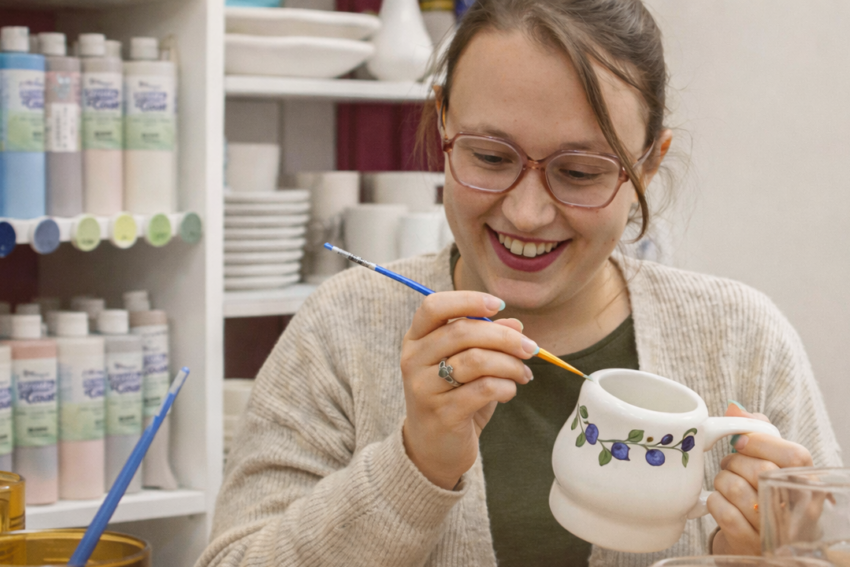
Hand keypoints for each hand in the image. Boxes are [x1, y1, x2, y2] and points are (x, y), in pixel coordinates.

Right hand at [400, 291, 537, 489]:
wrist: (434, 448)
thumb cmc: (453, 397)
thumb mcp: (468, 364)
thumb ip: (487, 339)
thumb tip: (516, 324)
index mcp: (416, 339)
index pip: (434, 306)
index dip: (468, 300)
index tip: (499, 305)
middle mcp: (413, 360)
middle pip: (462, 332)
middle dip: (505, 337)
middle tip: (531, 347)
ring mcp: (424, 388)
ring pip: (476, 360)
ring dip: (510, 364)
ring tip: (523, 374)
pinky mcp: (442, 414)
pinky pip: (484, 389)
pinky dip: (506, 387)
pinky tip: (510, 391)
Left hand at [709, 403, 812, 554]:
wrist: (764, 541)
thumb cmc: (768, 493)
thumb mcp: (774, 463)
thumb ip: (759, 432)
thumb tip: (735, 409)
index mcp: (810, 484)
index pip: (794, 455)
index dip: (760, 442)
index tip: (738, 441)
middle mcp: (800, 510)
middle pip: (761, 470)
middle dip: (734, 461)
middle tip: (730, 464)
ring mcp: (775, 529)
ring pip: (736, 488)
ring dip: (722, 480)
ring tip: (727, 483)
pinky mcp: (750, 542)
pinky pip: (722, 510)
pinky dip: (715, 500)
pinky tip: (722, 501)